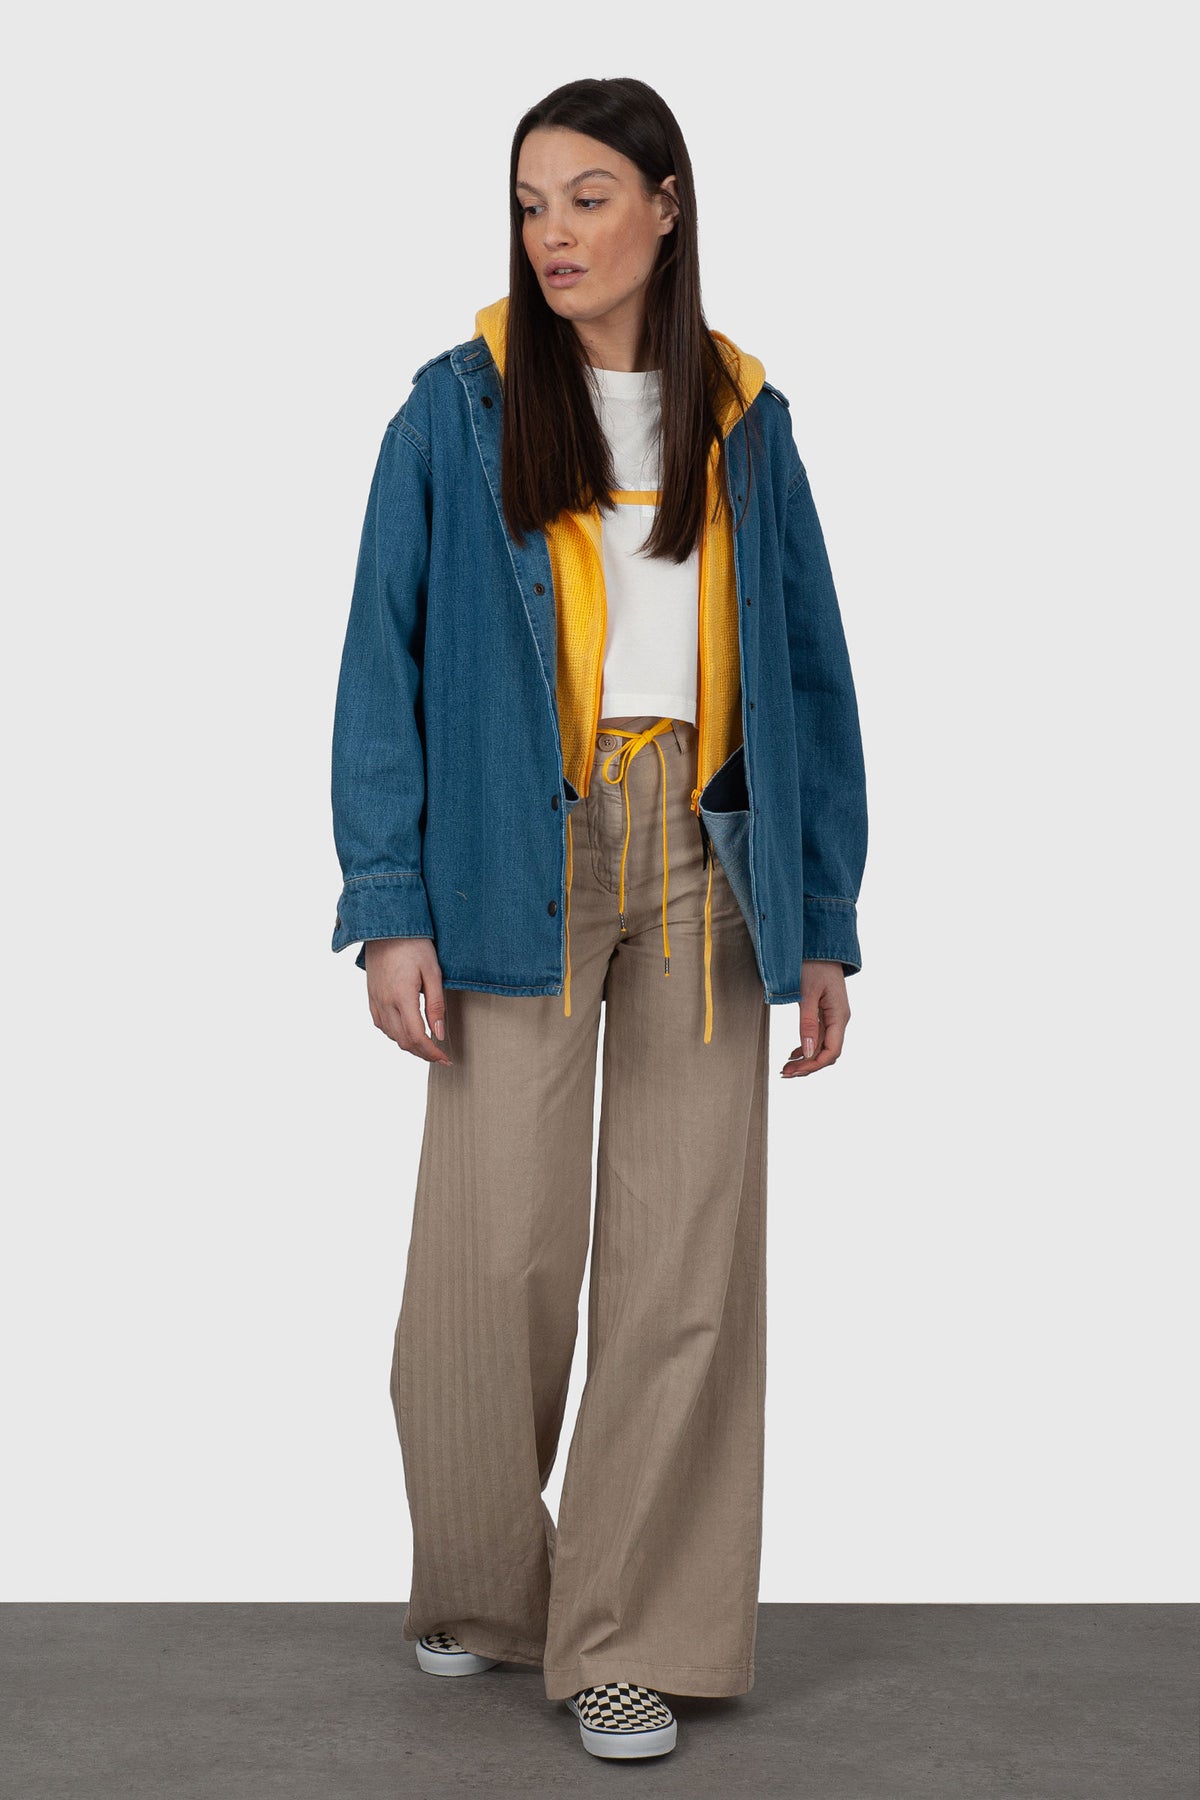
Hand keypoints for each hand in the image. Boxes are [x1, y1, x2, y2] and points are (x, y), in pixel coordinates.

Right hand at [364, 938, 451, 1065]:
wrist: (387, 926)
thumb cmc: (414, 945)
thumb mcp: (433, 972)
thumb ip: (436, 1005)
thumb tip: (439, 1034)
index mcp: (402, 997)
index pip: (417, 1037)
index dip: (432, 1053)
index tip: (445, 1059)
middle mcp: (385, 1002)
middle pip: (403, 1041)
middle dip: (423, 1053)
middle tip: (440, 1055)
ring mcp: (375, 999)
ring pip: (391, 1035)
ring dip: (409, 1044)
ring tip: (426, 1044)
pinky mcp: (371, 995)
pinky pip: (380, 1023)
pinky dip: (394, 1033)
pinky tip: (406, 1030)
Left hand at [781, 961, 849, 1077]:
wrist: (820, 944)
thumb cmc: (813, 964)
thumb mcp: (807, 993)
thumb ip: (807, 1023)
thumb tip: (807, 1052)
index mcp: (839, 1016)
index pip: (831, 1051)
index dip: (813, 1065)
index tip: (793, 1071)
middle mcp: (839, 1019)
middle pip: (827, 1053)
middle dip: (807, 1066)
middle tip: (784, 1073)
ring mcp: (833, 1016)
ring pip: (822, 1046)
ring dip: (805, 1059)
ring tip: (785, 1068)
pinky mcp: (825, 1011)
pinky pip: (819, 1036)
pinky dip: (806, 1047)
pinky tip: (793, 1054)